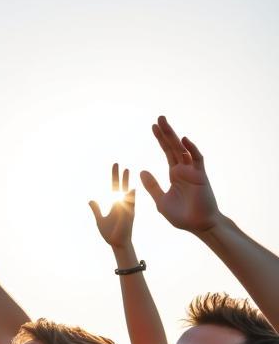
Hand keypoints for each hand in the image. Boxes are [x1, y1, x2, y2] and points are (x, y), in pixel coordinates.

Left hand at [88, 164, 135, 248]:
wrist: (117, 243)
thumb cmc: (110, 233)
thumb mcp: (100, 219)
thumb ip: (96, 209)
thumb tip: (90, 200)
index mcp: (115, 203)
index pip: (115, 187)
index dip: (114, 177)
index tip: (115, 166)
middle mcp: (122, 203)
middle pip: (121, 186)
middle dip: (119, 175)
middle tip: (117, 163)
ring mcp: (126, 208)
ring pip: (127, 192)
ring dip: (126, 182)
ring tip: (127, 170)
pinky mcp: (129, 215)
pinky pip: (131, 204)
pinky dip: (131, 197)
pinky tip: (131, 188)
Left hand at [139, 116, 219, 233]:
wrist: (198, 225)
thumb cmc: (181, 216)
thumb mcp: (161, 200)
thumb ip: (152, 186)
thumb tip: (141, 171)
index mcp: (174, 174)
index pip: (166, 152)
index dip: (160, 140)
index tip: (153, 127)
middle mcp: (184, 170)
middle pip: (173, 147)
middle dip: (165, 133)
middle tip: (158, 118)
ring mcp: (193, 171)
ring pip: (182, 149)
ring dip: (173, 136)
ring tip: (164, 123)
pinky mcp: (201, 176)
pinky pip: (197, 159)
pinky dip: (191, 149)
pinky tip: (183, 140)